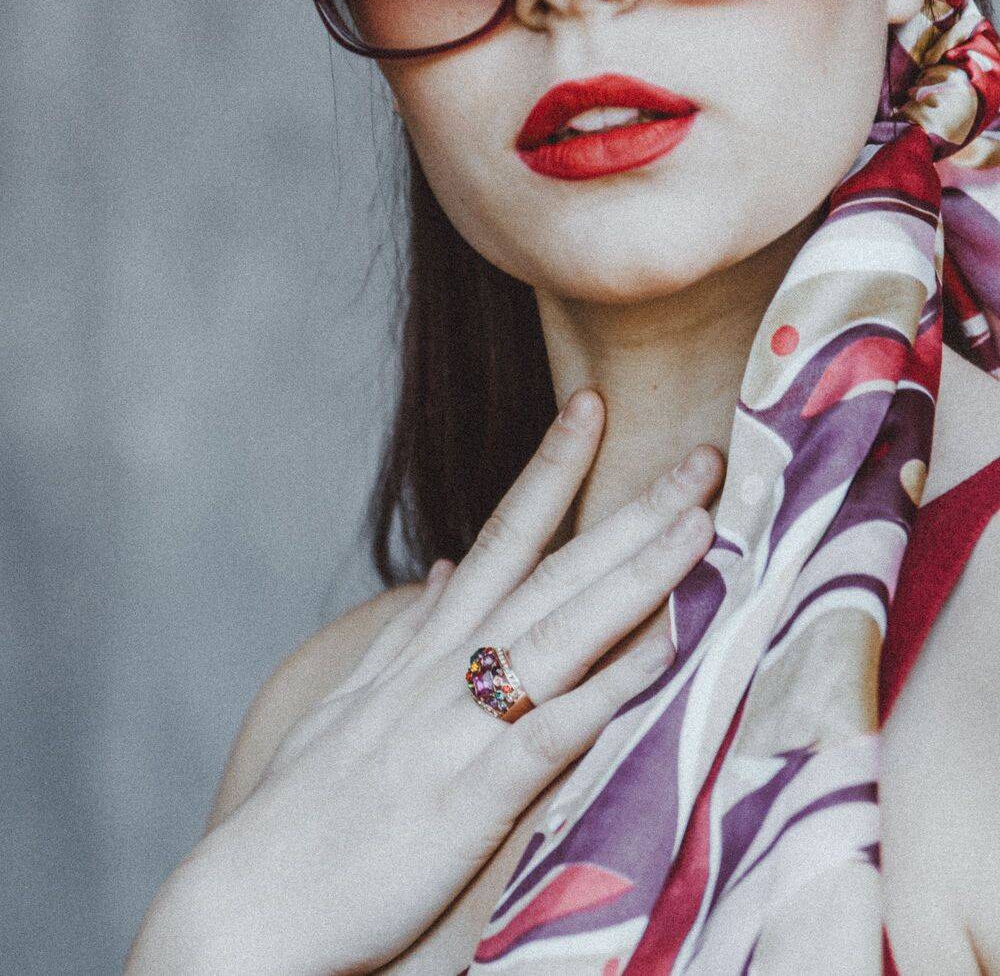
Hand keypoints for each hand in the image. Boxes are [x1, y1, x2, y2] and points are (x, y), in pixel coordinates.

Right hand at [182, 391, 721, 974]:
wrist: (243, 904)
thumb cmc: (302, 810)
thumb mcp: (348, 701)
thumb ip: (404, 635)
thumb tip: (447, 571)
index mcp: (425, 650)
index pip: (501, 537)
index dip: (550, 468)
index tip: (592, 405)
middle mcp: (444, 672)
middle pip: (552, 573)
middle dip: (628, 509)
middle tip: (702, 455)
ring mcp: (453, 732)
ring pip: (560, 636)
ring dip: (635, 577)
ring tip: (700, 525)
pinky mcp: (461, 803)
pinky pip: (548, 736)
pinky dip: (606, 691)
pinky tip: (663, 655)